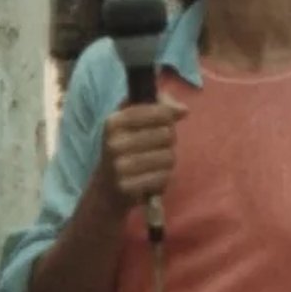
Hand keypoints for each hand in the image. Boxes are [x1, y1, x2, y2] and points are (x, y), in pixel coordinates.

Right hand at [94, 95, 188, 212]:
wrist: (107, 186)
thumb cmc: (126, 145)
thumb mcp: (132, 118)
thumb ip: (159, 104)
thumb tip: (183, 110)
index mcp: (113, 121)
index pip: (159, 112)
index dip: (168, 116)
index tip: (164, 121)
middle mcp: (113, 143)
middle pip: (167, 134)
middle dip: (168, 140)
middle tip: (156, 146)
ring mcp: (119, 167)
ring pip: (169, 156)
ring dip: (167, 160)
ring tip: (155, 162)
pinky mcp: (128, 187)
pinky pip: (164, 177)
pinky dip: (163, 177)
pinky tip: (152, 176)